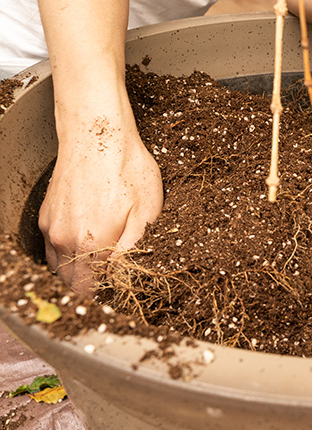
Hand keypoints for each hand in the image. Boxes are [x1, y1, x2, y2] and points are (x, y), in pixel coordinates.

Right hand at [38, 110, 161, 294]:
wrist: (97, 134)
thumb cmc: (126, 168)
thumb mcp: (148, 211)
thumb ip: (136, 248)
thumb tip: (130, 273)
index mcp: (93, 244)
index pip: (93, 290)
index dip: (108, 294)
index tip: (121, 292)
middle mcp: (65, 241)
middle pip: (74, 284)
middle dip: (92, 287)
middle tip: (113, 282)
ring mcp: (51, 228)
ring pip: (60, 267)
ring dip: (78, 272)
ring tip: (101, 265)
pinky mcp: (45, 215)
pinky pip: (52, 248)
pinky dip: (66, 253)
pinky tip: (85, 244)